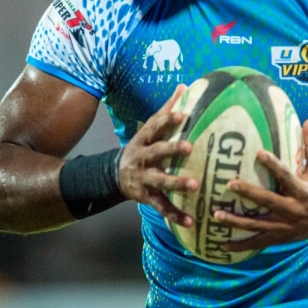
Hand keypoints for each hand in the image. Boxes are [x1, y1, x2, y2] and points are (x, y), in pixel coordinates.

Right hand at [118, 85, 196, 226]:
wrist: (113, 175)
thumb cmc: (142, 147)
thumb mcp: (148, 129)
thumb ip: (166, 109)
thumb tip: (184, 86)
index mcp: (145, 139)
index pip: (155, 126)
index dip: (168, 119)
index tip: (183, 114)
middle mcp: (143, 158)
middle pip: (157, 152)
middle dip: (172, 150)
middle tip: (190, 147)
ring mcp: (143, 179)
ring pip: (160, 181)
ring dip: (177, 184)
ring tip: (195, 186)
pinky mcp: (146, 197)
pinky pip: (162, 207)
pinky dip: (175, 215)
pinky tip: (191, 221)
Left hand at [218, 119, 307, 249]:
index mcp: (302, 191)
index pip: (286, 177)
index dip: (273, 165)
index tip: (258, 153)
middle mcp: (293, 209)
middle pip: (268, 201)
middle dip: (249, 193)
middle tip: (229, 184)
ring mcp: (284, 226)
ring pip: (258, 225)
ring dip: (236, 222)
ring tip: (216, 215)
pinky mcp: (279, 237)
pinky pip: (257, 242)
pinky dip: (241, 245)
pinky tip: (222, 244)